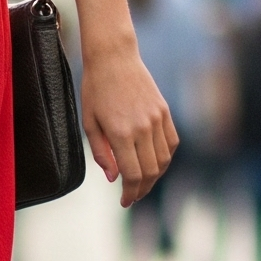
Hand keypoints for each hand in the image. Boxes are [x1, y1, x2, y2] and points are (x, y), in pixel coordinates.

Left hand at [81, 41, 178, 206]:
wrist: (114, 58)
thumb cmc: (95, 90)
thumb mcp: (89, 122)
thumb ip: (101, 153)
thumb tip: (113, 178)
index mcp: (121, 133)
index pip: (133, 174)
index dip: (130, 193)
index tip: (124, 202)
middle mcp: (143, 128)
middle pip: (150, 171)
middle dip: (142, 189)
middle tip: (132, 197)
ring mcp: (157, 119)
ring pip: (164, 160)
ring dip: (155, 176)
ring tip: (142, 183)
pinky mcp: (164, 111)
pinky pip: (171, 143)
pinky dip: (166, 158)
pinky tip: (155, 163)